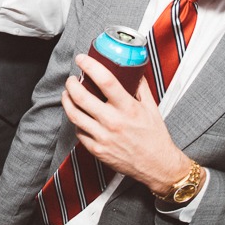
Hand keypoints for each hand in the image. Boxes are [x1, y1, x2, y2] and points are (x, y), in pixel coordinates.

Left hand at [62, 54, 187, 192]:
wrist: (157, 165)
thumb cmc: (154, 136)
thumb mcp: (151, 107)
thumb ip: (140, 87)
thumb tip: (132, 70)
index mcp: (128, 108)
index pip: (105, 81)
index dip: (90, 66)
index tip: (82, 59)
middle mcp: (113, 122)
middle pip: (82, 97)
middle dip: (71, 84)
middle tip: (71, 79)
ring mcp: (103, 137)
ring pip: (74, 115)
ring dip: (67, 100)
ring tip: (68, 94)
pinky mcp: (97, 150)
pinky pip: (79, 132)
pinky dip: (76, 121)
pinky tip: (78, 115)